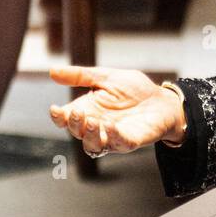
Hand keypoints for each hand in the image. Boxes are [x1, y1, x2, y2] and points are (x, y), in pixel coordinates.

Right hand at [47, 65, 185, 156]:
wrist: (162, 99)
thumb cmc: (134, 90)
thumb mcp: (107, 77)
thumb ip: (82, 76)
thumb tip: (52, 71)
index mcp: (88, 110)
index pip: (66, 119)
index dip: (58, 117)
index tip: (55, 109)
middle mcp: (97, 126)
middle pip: (77, 132)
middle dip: (73, 124)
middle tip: (76, 112)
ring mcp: (112, 136)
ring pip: (93, 145)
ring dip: (89, 135)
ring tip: (92, 120)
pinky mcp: (130, 141)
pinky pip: (118, 143)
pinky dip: (113, 137)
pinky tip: (111, 126)